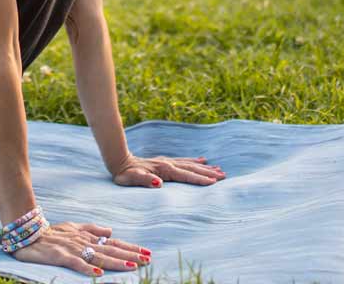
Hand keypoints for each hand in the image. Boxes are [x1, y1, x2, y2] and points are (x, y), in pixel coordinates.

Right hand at [11, 221, 150, 275]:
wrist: (28, 232)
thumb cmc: (51, 232)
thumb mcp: (74, 227)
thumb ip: (92, 229)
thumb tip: (110, 231)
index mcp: (88, 236)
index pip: (114, 243)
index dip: (130, 248)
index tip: (146, 252)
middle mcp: (84, 242)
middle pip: (111, 250)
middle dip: (130, 256)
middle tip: (147, 260)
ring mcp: (73, 249)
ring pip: (98, 256)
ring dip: (116, 262)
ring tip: (132, 267)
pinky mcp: (61, 255)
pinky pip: (76, 263)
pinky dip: (87, 268)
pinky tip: (99, 274)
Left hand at [111, 154, 225, 187]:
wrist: (119, 161)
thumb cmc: (124, 174)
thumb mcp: (131, 179)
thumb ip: (145, 180)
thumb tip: (159, 183)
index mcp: (164, 169)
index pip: (185, 175)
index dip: (199, 179)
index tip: (214, 182)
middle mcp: (168, 164)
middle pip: (192, 168)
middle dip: (208, 172)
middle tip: (224, 176)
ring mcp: (167, 161)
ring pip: (190, 164)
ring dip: (205, 167)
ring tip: (220, 169)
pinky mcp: (165, 162)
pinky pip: (184, 161)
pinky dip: (195, 161)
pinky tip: (203, 160)